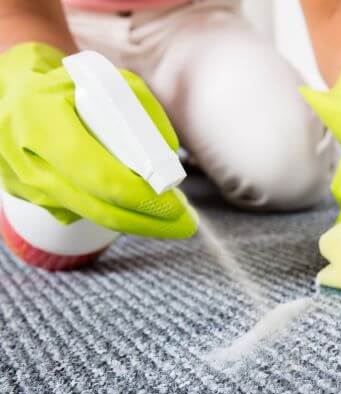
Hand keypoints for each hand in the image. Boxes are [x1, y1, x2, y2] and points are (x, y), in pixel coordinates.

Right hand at [0, 43, 196, 237]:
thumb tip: (169, 154)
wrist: (12, 93)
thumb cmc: (67, 85)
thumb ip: (141, 112)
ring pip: (91, 216)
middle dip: (147, 221)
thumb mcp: (105, 82)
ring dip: (136, 221)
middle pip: (98, 208)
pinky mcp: (30, 198)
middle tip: (184, 224)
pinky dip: (113, 210)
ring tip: (169, 217)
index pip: (98, 173)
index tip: (174, 203)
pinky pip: (80, 212)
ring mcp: (25, 184)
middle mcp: (28, 158)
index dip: (139, 195)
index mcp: (42, 119)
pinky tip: (133, 205)